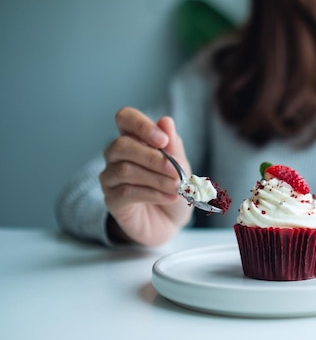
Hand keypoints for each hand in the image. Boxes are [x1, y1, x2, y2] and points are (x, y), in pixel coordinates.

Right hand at [99, 107, 193, 245]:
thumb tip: (165, 121)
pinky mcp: (112, 200)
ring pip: (125, 170)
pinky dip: (153, 194)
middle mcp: (117, 155)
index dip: (141, 125)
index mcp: (135, 138)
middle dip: (153, 158)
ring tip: (178, 187)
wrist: (172, 221)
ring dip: (156, 178)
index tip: (163, 140)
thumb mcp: (181, 165)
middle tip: (176, 171)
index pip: (125, 118)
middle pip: (121, 145)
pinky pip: (126, 192)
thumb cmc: (174, 187)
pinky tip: (170, 197)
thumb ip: (172, 145)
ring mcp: (111, 178)